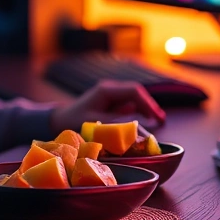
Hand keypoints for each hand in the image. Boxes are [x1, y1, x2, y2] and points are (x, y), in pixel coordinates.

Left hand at [49, 80, 165, 133]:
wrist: (58, 121)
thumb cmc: (73, 122)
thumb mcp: (95, 125)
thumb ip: (117, 126)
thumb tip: (139, 129)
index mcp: (106, 91)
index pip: (134, 92)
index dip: (149, 104)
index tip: (158, 118)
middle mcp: (110, 89)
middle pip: (137, 93)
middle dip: (150, 106)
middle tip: (161, 120)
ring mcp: (110, 95)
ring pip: (134, 98)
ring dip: (145, 108)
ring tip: (157, 121)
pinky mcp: (110, 103)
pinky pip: (128, 104)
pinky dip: (137, 111)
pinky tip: (143, 121)